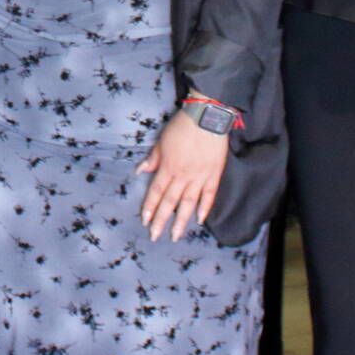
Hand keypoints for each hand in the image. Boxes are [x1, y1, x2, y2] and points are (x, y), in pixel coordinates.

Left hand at [137, 108, 228, 241]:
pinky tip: (199, 219)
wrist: (206, 118)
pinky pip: (209, 195)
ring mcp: (199, 177)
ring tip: (175, 235)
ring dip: (180, 221)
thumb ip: (153, 159)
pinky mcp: (214, 175)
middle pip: (170, 202)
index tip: (144, 221)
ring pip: (188, 203)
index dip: (150, 207)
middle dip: (161, 220)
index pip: (156, 192)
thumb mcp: (161, 141)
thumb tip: (141, 171)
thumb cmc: (182, 127)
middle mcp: (182, 176)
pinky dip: (204, 208)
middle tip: (154, 236)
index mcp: (168, 167)